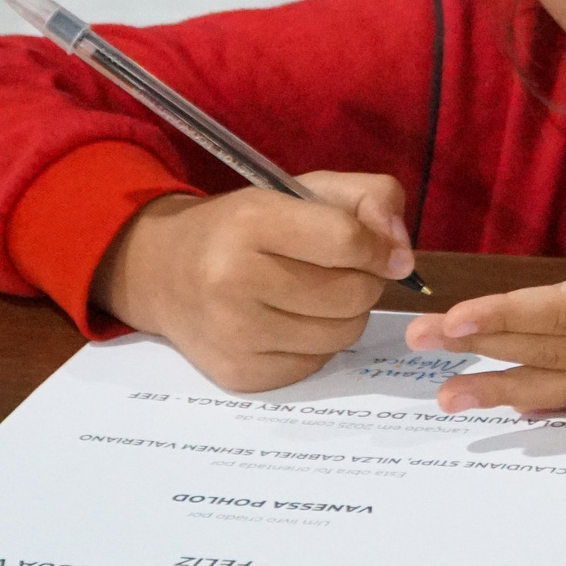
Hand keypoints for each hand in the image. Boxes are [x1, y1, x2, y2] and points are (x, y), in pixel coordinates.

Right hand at [94, 172, 417, 392]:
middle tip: (339, 270)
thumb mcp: (303, 190)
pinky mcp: (240, 375)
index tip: (385, 251)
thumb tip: (403, 254)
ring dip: (344, 315)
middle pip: (353, 295)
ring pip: (343, 335)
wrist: (162, 272)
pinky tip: (289, 321)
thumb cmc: (243, 227)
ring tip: (314, 294)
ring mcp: (235, 335)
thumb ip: (369, 198)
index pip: (348, 241)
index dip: (380, 247)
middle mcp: (235, 281)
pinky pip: (317, 363)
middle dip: (363, 282)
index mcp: (252, 222)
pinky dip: (317, 344)